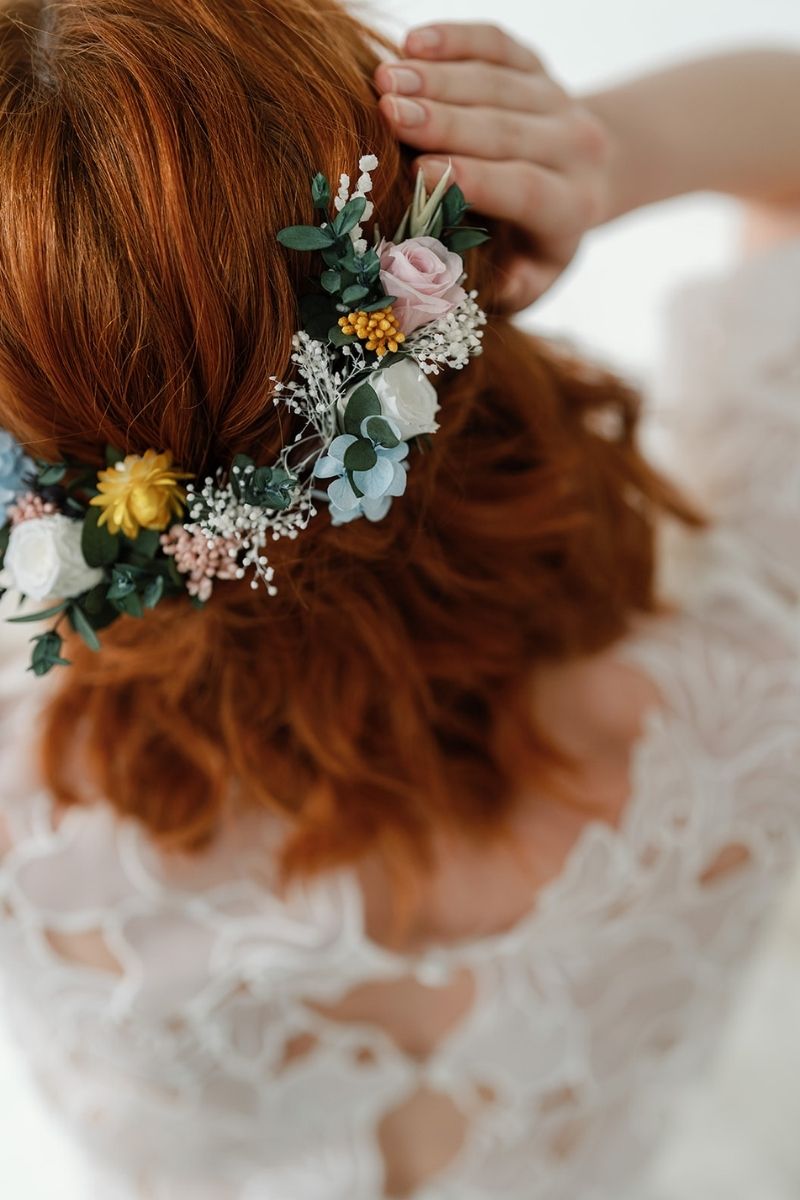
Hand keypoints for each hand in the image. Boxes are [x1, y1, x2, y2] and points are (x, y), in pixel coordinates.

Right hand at [375, 22, 611, 309]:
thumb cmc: (541, 241)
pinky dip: (456, 38)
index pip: (523, 187)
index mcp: (571, 205)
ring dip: (438, 77)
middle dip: (444, 120)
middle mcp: (573, 147)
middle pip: (505, 129)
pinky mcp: (535, 63)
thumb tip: (496, 286)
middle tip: (389, 112)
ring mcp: (555, 98)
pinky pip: (498, 45)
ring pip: (497, 82)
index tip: (421, 171)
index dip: (475, 178)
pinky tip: (413, 42)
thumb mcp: (537, 276)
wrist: (587, 175)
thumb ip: (517, 287)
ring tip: (384, 78)